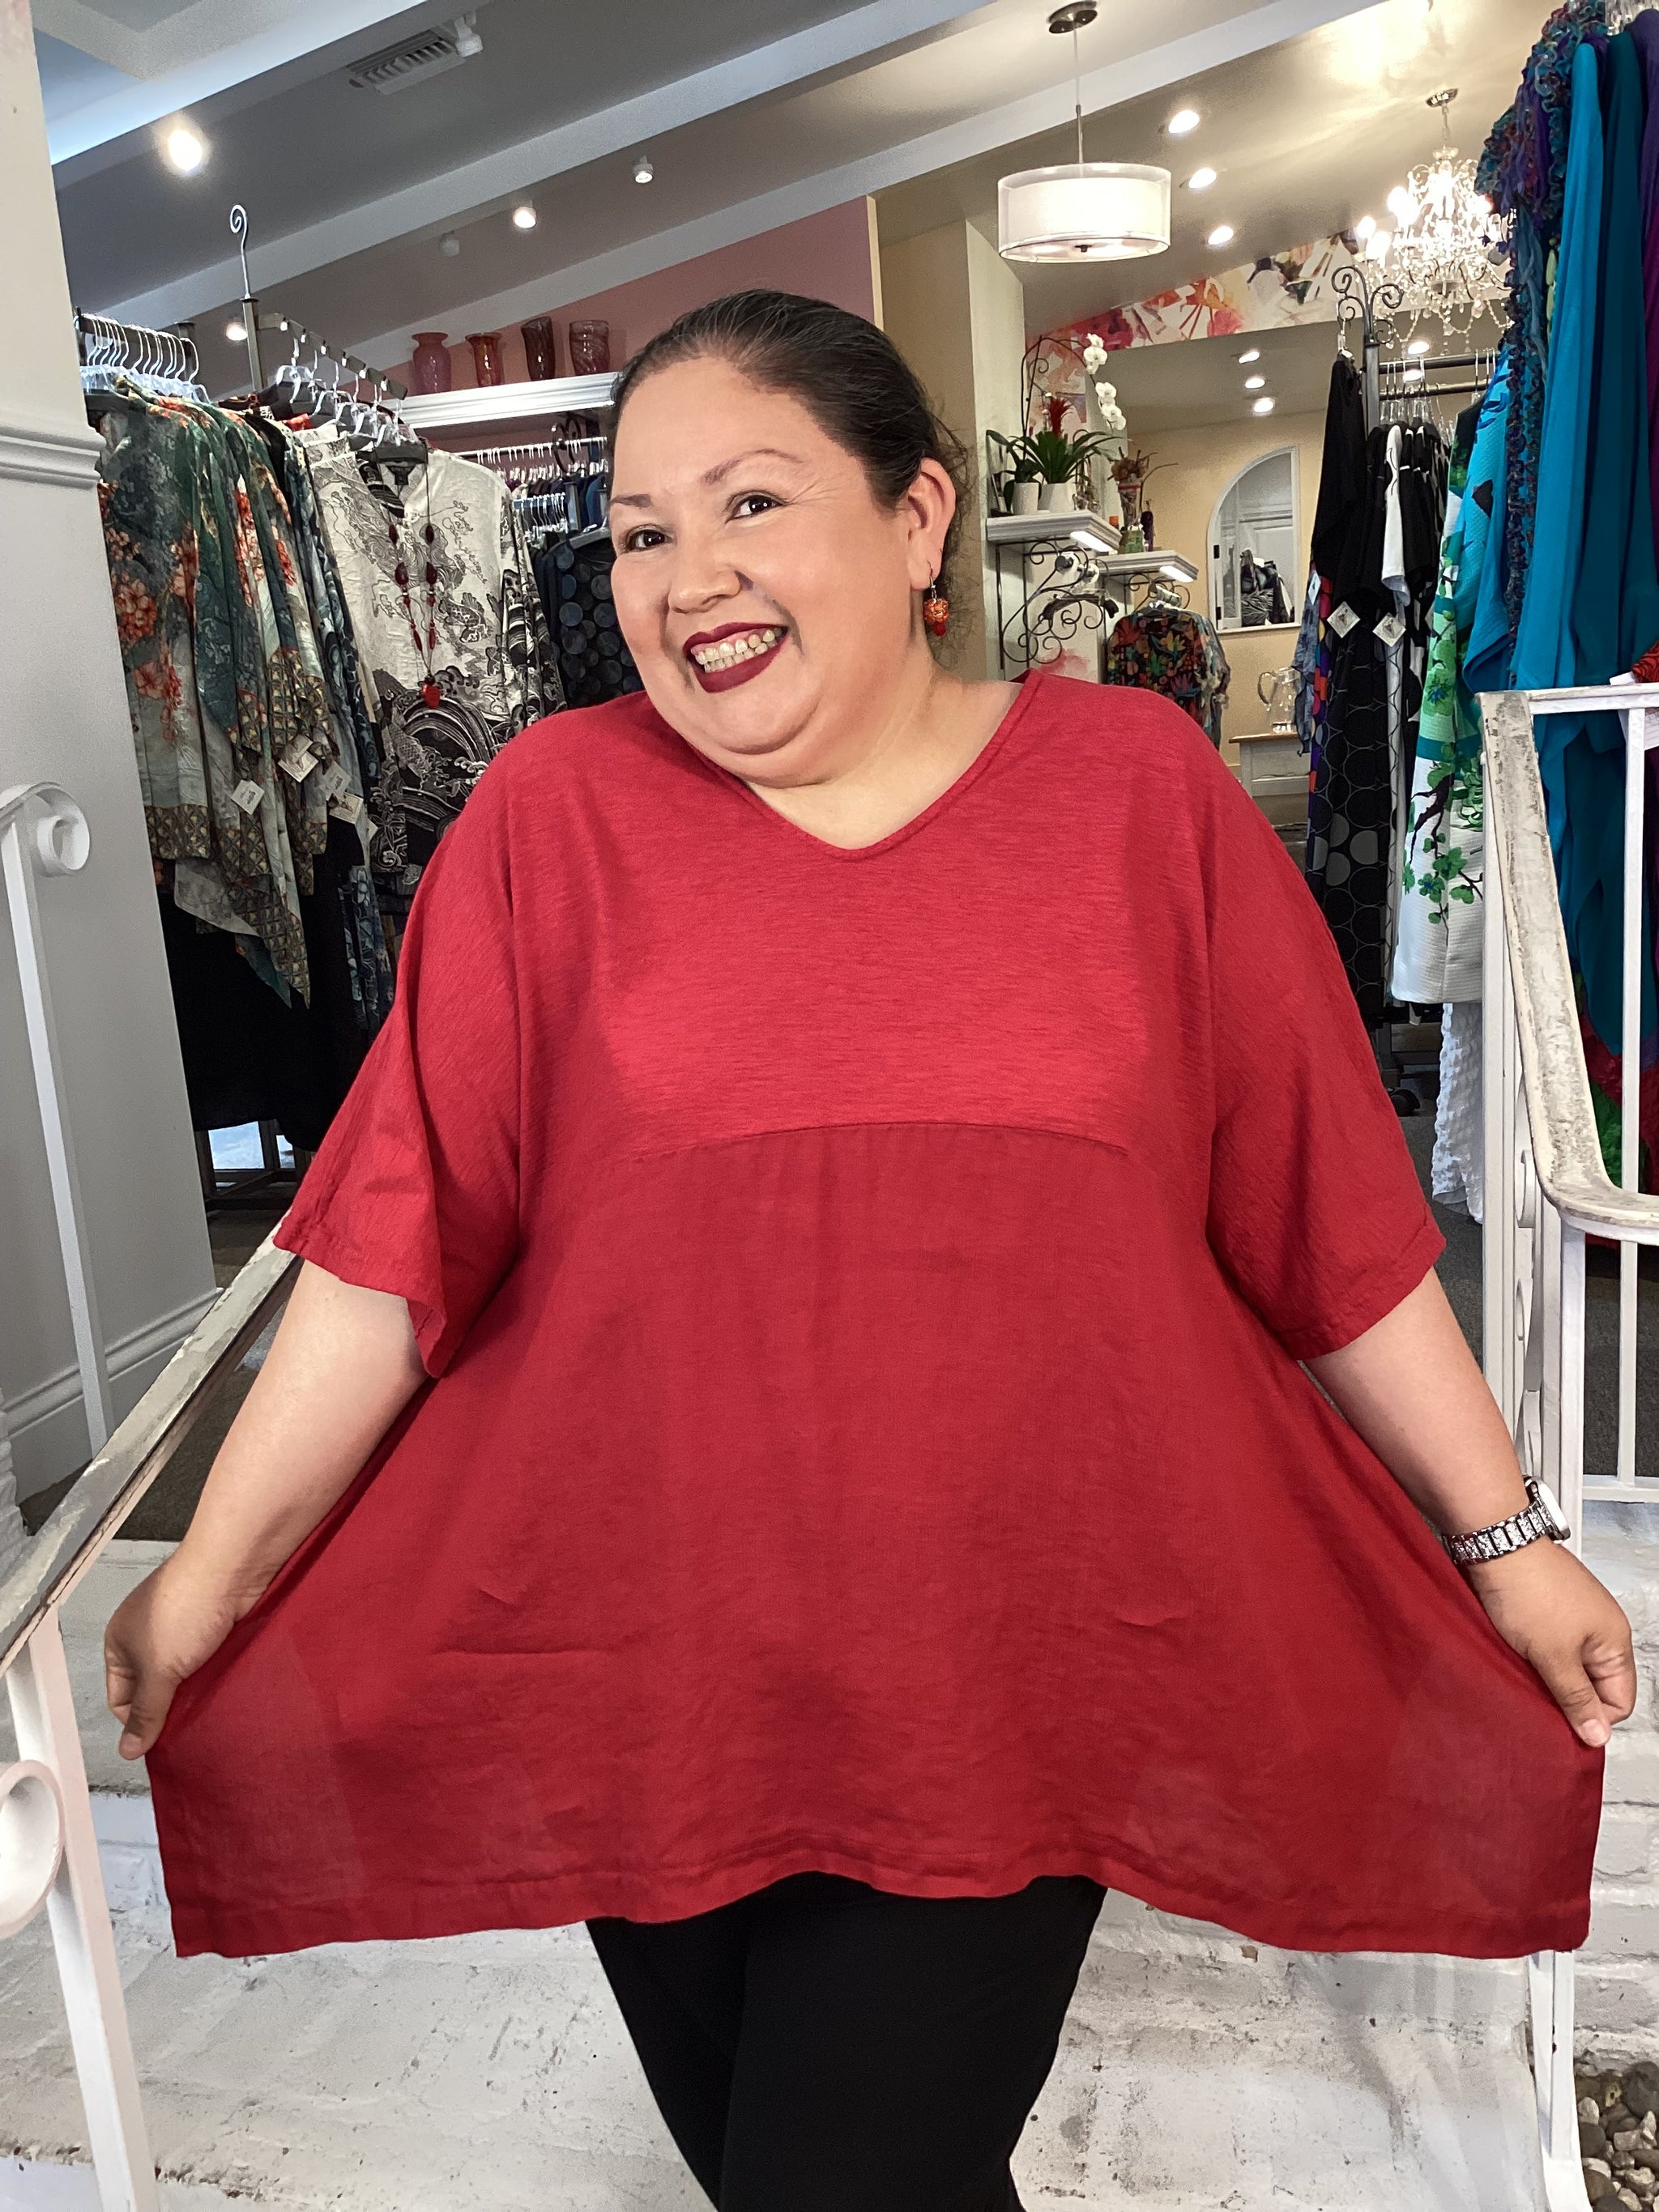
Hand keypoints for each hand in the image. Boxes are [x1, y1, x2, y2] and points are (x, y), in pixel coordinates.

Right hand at [104, 1557, 260, 1759]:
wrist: (233, 1569)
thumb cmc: (185, 1610)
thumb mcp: (158, 1670)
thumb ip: (145, 1712)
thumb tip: (127, 1751)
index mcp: (120, 1643)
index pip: (120, 1698)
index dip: (138, 1721)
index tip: (162, 1740)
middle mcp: (148, 1637)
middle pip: (153, 1689)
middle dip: (169, 1709)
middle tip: (189, 1733)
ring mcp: (182, 1631)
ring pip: (184, 1678)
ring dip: (195, 1694)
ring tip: (210, 1714)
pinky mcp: (213, 1629)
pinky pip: (207, 1663)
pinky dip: (214, 1677)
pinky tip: (225, 1692)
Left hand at [1467, 1541, 1636, 1746]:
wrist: (1494, 1544)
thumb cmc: (1528, 1586)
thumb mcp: (1554, 1656)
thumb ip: (1576, 1698)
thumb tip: (1596, 1733)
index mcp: (1614, 1640)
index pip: (1619, 1701)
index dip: (1592, 1718)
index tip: (1564, 1724)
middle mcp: (1599, 1627)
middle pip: (1592, 1685)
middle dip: (1566, 1696)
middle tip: (1539, 1698)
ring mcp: (1572, 1617)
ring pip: (1566, 1666)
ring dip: (1546, 1675)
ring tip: (1523, 1672)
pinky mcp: (1546, 1609)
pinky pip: (1547, 1647)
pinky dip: (1532, 1655)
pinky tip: (1514, 1654)